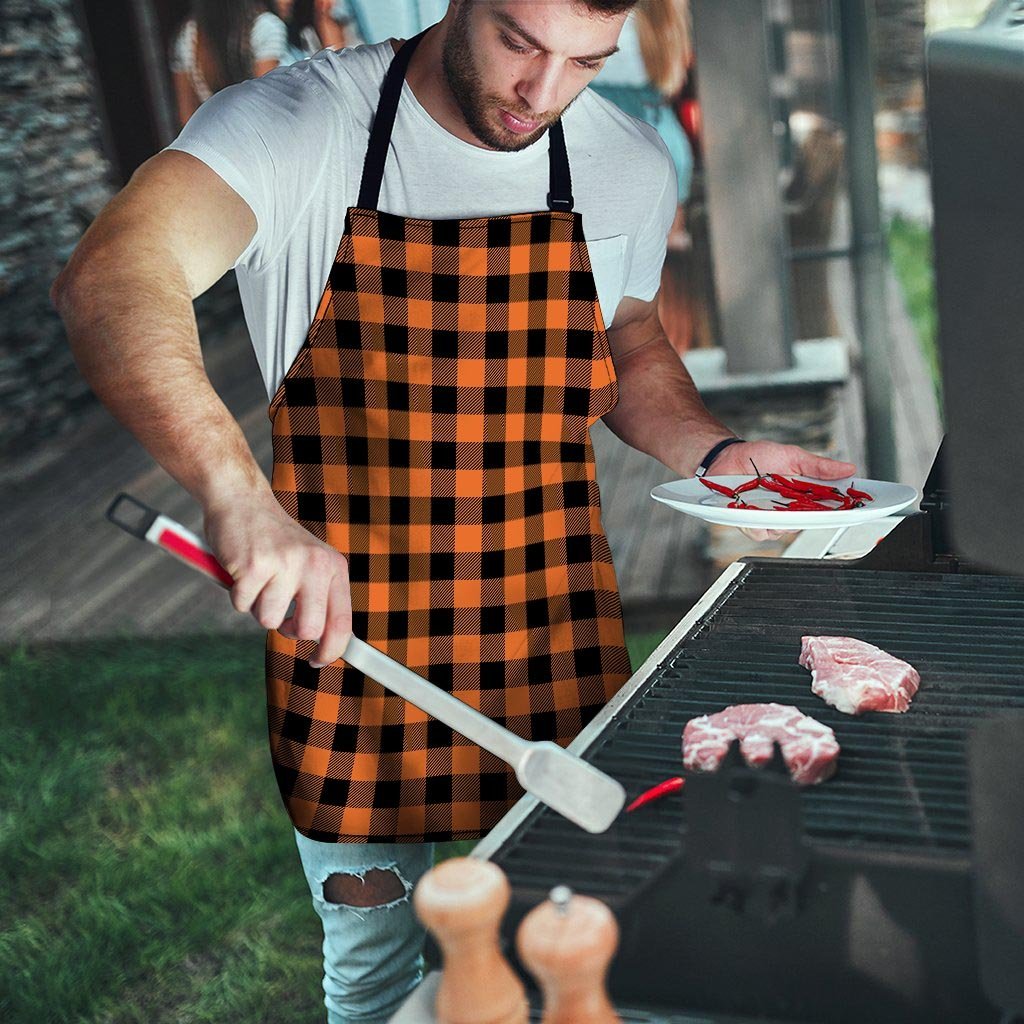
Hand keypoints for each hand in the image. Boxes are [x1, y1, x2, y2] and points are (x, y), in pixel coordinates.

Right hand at [203, 492, 351, 667]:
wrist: (242, 500)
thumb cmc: (274, 540)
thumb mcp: (309, 563)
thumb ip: (319, 597)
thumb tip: (326, 644)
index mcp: (333, 566)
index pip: (342, 622)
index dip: (332, 650)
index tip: (317, 661)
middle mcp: (315, 564)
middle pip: (309, 629)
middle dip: (289, 630)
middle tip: (279, 612)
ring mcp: (285, 564)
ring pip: (269, 620)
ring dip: (257, 606)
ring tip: (258, 578)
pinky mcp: (254, 565)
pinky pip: (242, 605)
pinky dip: (237, 593)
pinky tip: (242, 569)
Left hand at [707, 440, 856, 542]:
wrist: (727, 458)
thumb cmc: (759, 457)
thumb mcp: (793, 456)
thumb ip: (819, 466)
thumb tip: (849, 468)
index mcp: (804, 495)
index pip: (829, 508)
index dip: (843, 511)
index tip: (857, 509)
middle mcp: (790, 510)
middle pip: (809, 523)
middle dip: (810, 516)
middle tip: (806, 502)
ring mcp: (771, 518)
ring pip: (784, 531)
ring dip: (780, 518)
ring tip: (772, 500)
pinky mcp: (751, 523)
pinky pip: (760, 532)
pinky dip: (757, 522)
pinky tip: (753, 509)